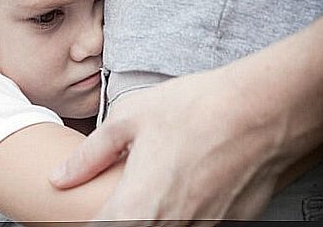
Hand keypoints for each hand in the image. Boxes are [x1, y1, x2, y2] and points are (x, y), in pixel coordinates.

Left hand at [50, 67, 283, 221]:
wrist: (262, 110)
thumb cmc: (196, 108)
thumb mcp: (130, 118)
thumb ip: (90, 155)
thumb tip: (60, 178)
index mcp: (136, 206)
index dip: (85, 222)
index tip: (82, 213)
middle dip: (121, 217)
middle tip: (127, 192)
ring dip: (152, 216)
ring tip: (158, 184)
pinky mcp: (229, 224)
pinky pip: (196, 225)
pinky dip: (182, 213)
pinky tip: (186, 185)